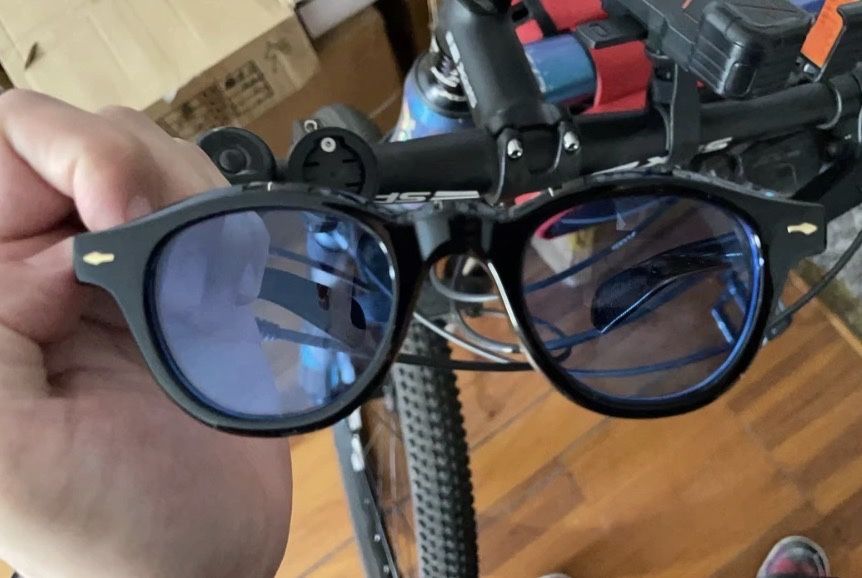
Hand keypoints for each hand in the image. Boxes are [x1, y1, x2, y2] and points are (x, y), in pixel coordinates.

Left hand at [0, 90, 291, 577]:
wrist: (205, 558)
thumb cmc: (105, 529)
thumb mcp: (11, 451)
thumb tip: (48, 241)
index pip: (6, 153)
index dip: (69, 154)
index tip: (125, 212)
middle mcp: (39, 272)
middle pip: (83, 143)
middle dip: (140, 172)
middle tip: (175, 242)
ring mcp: (113, 276)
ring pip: (150, 161)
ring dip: (189, 201)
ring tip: (203, 282)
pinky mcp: (176, 288)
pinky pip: (202, 209)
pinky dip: (226, 225)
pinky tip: (225, 285)